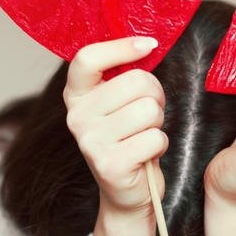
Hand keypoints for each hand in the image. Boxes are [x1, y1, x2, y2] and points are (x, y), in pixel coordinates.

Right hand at [63, 36, 167, 213]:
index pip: (87, 58)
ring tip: (144, 135)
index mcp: (76, 95)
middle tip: (148, 113)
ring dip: (157, 123)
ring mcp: (90, 141)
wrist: (126, 191)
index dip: (120, 47)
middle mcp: (77, 117)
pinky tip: (146, 155)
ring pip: (148, 110)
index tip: (149, 45)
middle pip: (135, 81)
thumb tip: (147, 43)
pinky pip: (154, 138)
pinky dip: (159, 145)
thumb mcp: (119, 103)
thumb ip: (124, 75)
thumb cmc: (129, 139)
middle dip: (154, 95)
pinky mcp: (109, 164)